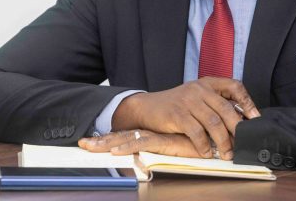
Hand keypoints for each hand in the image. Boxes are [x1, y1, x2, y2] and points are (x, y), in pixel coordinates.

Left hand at [79, 129, 204, 158]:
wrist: (213, 137)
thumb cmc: (199, 142)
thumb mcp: (178, 148)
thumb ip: (166, 150)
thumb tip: (149, 160)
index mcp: (152, 135)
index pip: (126, 136)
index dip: (109, 139)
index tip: (89, 142)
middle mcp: (151, 134)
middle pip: (121, 137)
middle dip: (101, 142)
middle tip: (82, 144)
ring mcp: (156, 137)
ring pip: (126, 140)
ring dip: (106, 144)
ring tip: (87, 147)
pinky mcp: (164, 142)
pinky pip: (141, 145)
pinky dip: (127, 148)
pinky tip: (115, 152)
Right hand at [111, 77, 258, 159]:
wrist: (146, 107)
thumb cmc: (176, 105)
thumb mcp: (196, 98)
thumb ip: (215, 105)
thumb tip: (239, 123)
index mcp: (207, 83)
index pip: (234, 86)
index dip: (248, 101)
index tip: (256, 118)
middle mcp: (199, 89)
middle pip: (227, 109)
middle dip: (237, 129)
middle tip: (243, 144)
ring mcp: (188, 101)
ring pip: (214, 123)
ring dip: (224, 141)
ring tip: (227, 153)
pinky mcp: (177, 114)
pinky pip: (196, 132)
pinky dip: (204, 145)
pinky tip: (207, 152)